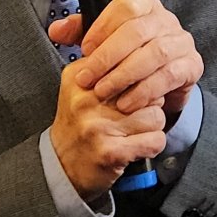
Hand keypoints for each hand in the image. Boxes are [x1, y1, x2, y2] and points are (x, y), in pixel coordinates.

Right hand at [46, 56, 167, 199]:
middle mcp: (86, 100)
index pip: (129, 64)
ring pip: (155, 116)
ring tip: (135, 130)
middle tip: (134, 114)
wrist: (60, 164)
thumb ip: (106, 67)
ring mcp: (97, 127)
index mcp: (79, 78)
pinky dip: (154, 144)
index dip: (139, 78)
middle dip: (148, 102)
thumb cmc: (79, 123)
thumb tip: (141, 52)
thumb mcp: (81, 87)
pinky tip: (139, 145)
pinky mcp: (111, 152)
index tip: (133, 89)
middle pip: (145, 89)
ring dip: (152, 126)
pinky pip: (155, 140)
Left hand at [50, 0, 202, 119]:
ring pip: (154, 54)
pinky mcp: (191, 65)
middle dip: (108, 57)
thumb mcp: (104, 41)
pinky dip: (144, 91)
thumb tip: (57, 30)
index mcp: (144, 4)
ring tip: (104, 92)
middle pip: (138, 31)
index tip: (84, 49)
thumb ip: (80, 32)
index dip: (102, 27)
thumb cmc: (131, 56)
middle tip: (88, 78)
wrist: (162, 81)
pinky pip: (168, 76)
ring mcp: (181, 41)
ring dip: (124, 75)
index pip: (126, 6)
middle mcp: (166, 19)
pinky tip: (127, 102)